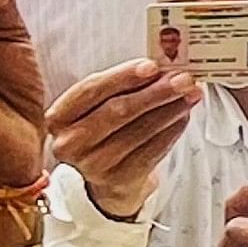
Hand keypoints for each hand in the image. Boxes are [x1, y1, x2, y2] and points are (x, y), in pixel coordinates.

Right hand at [48, 54, 202, 219]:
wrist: (102, 179)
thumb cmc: (100, 132)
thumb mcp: (94, 108)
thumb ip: (118, 87)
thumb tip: (160, 68)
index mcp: (58, 117)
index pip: (91, 90)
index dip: (123, 76)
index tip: (153, 66)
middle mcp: (70, 143)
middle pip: (118, 110)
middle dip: (155, 92)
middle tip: (182, 79)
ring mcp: (93, 165)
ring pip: (139, 130)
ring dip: (170, 109)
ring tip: (190, 94)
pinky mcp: (118, 180)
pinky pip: (152, 151)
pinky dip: (172, 130)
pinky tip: (183, 116)